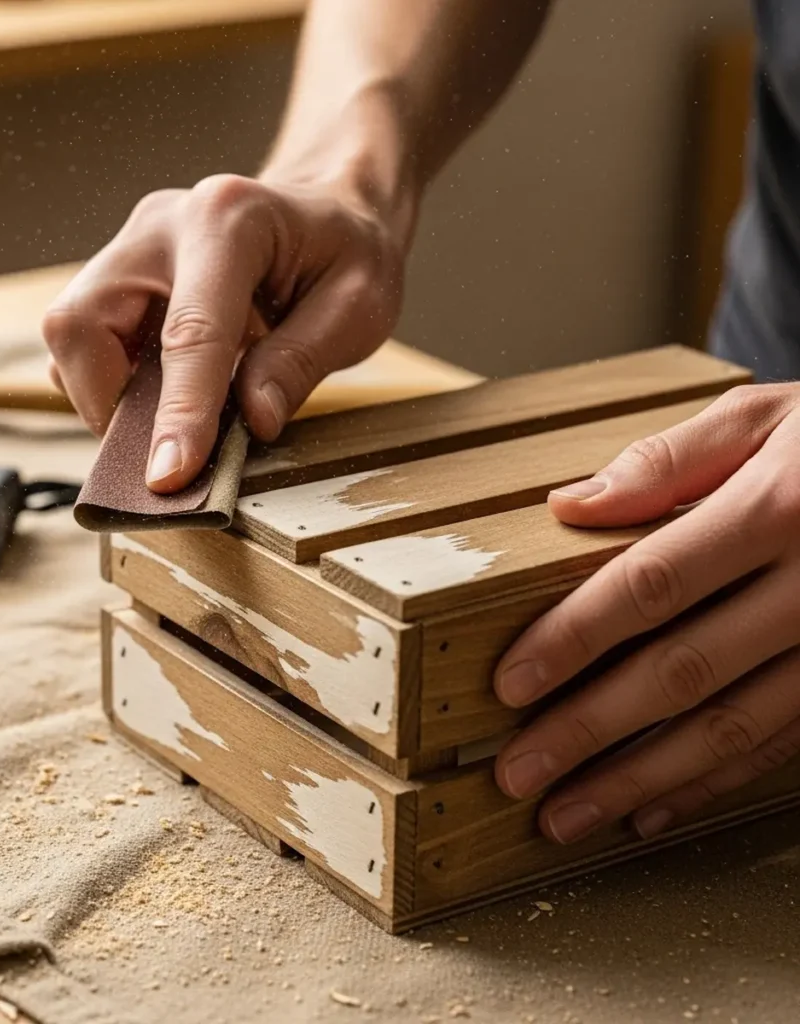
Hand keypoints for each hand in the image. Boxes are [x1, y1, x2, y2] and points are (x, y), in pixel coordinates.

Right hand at [41, 174, 404, 492]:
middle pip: (82, 323)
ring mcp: (131, 248)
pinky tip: (162, 395)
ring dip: (106, 396)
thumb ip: (301, 361)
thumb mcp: (358, 305)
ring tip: (170, 423)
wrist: (325, 207)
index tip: (171, 476)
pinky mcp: (117, 274)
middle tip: (163, 452)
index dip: (178, 411)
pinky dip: (111, 383)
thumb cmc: (345, 252)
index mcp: (229, 220)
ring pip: (70, 334)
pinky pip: (85, 340)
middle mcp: (161, 226)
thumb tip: (252, 421)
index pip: (190, 333)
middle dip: (108, 402)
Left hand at [492, 383, 799, 843]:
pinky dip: (713, 783)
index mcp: (779, 509)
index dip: (576, 638)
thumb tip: (571, 505)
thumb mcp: (766, 420)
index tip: (510, 684)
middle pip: (683, 672)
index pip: (653, 584)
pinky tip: (653, 810)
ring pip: (732, 727)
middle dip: (591, 730)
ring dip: (641, 779)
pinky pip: (780, 743)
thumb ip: (669, 460)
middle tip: (517, 774)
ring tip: (567, 815)